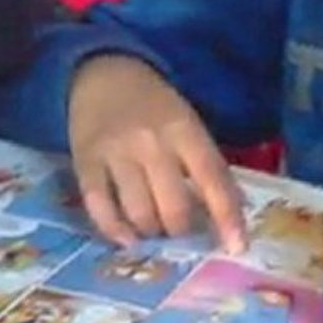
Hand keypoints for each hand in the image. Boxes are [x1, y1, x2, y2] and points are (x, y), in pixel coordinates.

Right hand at [68, 55, 245, 252]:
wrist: (104, 74)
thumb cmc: (155, 106)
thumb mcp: (188, 124)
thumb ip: (206, 164)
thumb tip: (231, 213)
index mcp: (184, 130)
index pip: (212, 179)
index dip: (227, 217)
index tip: (237, 248)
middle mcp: (152, 142)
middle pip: (173, 206)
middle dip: (182, 230)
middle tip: (182, 231)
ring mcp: (116, 153)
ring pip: (139, 212)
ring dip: (151, 232)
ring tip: (155, 230)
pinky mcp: (85, 162)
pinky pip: (99, 207)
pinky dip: (114, 230)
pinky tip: (127, 238)